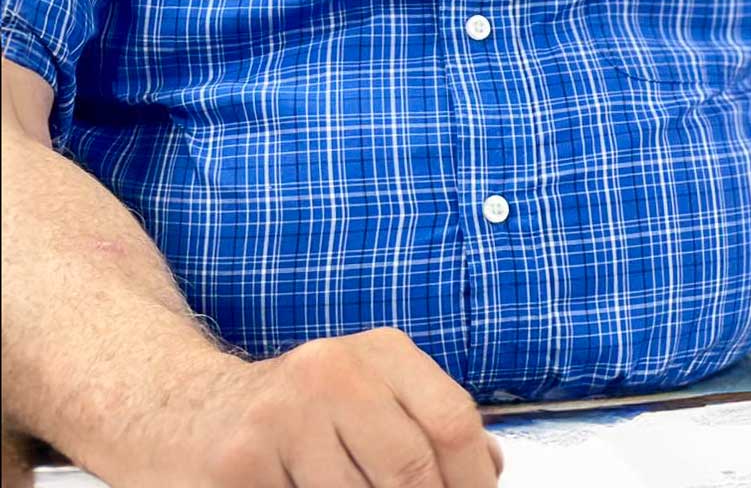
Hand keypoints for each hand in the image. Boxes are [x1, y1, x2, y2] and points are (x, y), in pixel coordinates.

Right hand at [169, 327, 502, 487]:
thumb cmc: (289, 416)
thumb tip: (492, 468)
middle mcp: (331, 371)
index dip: (472, 480)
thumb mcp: (365, 396)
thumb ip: (423, 423)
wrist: (181, 409)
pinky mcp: (238, 462)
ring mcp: (282, 415)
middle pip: (411, 471)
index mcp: (376, 353)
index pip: (451, 421)